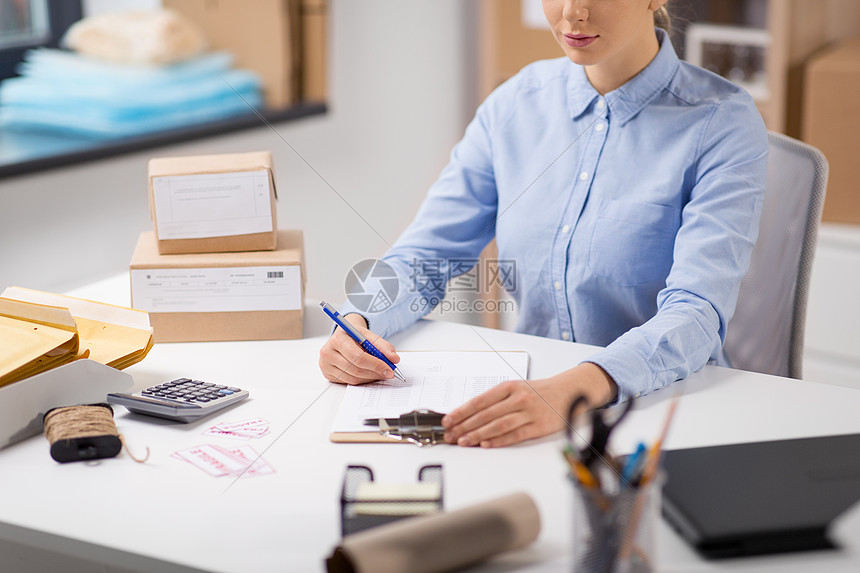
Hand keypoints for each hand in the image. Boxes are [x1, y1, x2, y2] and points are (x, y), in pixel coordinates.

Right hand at [318, 313, 400, 384]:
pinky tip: (368, 374)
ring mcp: (326, 365)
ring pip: (353, 378)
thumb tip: (394, 359)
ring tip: (379, 372)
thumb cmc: (354, 335)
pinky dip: (362, 380)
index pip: (358, 357)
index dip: (376, 365)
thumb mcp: (369, 335)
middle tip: (388, 373)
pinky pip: (349, 382)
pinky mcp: (327, 374)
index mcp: (338, 339)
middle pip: (356, 369)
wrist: (342, 336)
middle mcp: (328, 352)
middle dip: (375, 373)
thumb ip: (383, 346)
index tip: (389, 369)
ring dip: (370, 378)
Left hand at [442, 362, 617, 447]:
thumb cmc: (540, 391)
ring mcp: (529, 412)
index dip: (462, 411)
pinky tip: (487, 445)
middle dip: (465, 425)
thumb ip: (497, 400)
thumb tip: (471, 414)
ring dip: (478, 434)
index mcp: (509, 387)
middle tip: (450, 434)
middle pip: (486, 414)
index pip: (480, 400)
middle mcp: (518, 398)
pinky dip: (500, 440)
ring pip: (498, 424)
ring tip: (464, 441)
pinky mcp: (539, 426)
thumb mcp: (517, 388)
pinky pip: (516, 434)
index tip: (448, 419)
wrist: (570, 391)